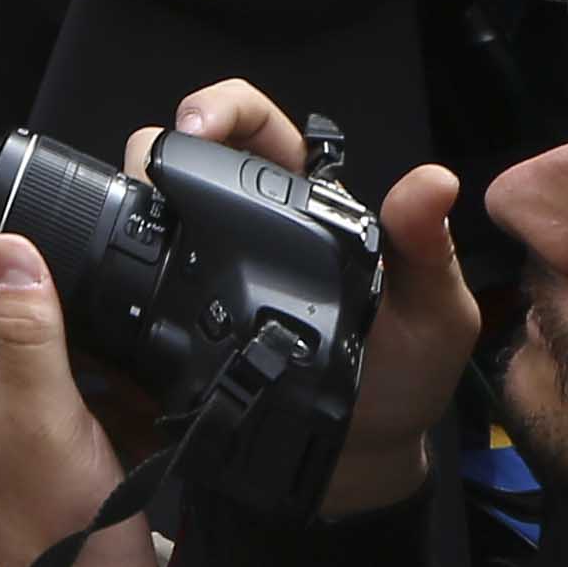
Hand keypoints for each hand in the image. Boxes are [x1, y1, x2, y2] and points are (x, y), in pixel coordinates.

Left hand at [0, 238, 158, 566]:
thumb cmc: (55, 518)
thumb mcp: (42, 408)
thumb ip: (25, 328)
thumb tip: (6, 245)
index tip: (20, 196)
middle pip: (10, 292)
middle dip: (51, 271)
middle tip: (99, 257)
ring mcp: (26, 403)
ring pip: (57, 333)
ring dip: (90, 323)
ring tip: (123, 337)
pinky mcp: (66, 429)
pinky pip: (91, 378)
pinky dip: (115, 370)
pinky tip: (141, 378)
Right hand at [146, 83, 478, 520]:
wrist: (361, 457)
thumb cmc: (405, 376)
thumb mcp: (434, 315)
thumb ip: (429, 250)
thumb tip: (434, 180)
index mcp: (311, 203)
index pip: (258, 126)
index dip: (223, 108)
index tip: (199, 124)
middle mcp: (254, 223)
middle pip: (188, 152)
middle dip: (160, 145)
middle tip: (156, 173)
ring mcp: (212, 267)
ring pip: (157, 205)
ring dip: (139, 199)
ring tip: (141, 223)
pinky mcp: (183, 314)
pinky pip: (148, 275)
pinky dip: (133, 264)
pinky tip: (133, 278)